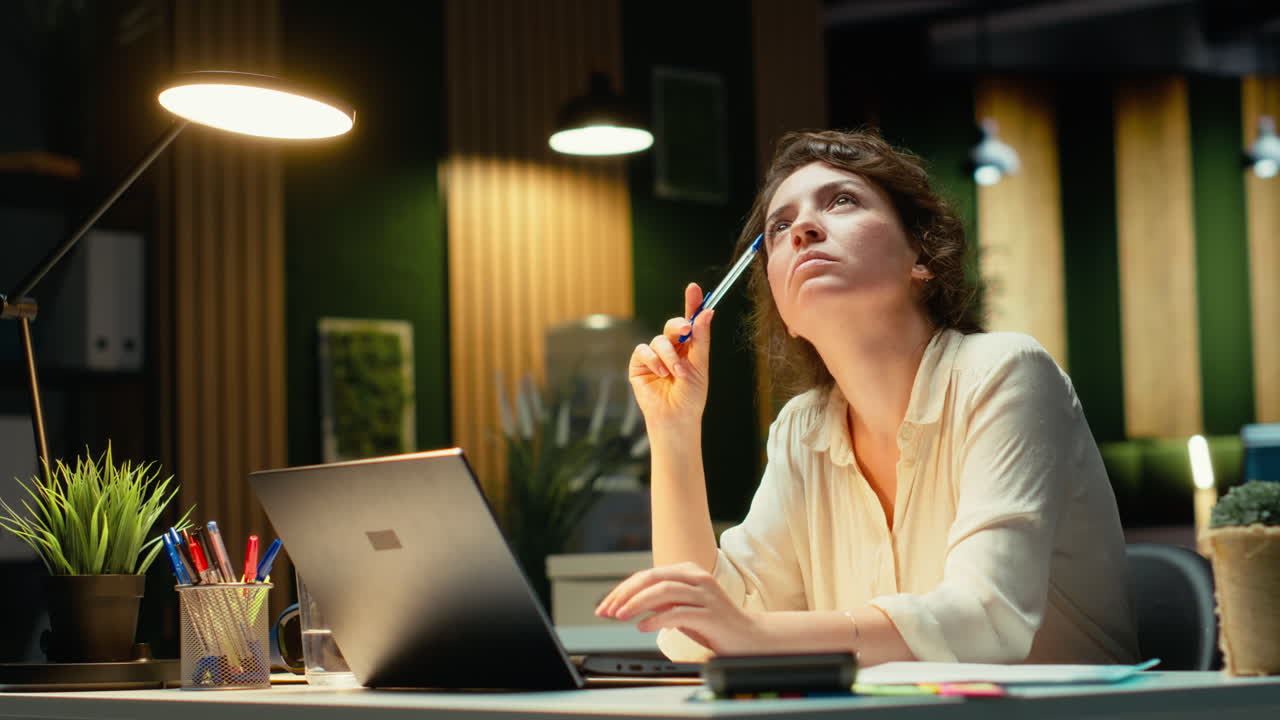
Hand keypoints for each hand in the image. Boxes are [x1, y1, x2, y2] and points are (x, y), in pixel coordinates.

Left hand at [594, 562, 767, 655]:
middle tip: (607, 610)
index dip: (622, 590)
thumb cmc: (712, 623)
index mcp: (687, 571)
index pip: (647, 575)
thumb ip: (658, 602)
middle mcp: (697, 578)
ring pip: (664, 590)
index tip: (604, 605)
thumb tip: (626, 604)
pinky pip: (678, 613)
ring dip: (637, 603)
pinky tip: (643, 627)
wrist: (749, 637)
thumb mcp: (680, 608)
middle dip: (625, 594)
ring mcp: (705, 594)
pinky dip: (657, 619)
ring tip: (621, 616)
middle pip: (653, 578)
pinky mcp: (711, 614)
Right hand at [628, 284, 714, 430]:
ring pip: (659, 339)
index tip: (693, 288)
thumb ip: (701, 338)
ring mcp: (654, 356)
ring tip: (675, 374)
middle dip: (679, 325)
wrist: (676, 417)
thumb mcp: (700, 364)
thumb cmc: (691, 395)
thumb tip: (707, 312)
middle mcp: (671, 349)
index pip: (690, 321)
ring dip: (670, 356)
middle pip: (672, 325)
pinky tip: (660, 374)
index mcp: (689, 347)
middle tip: (685, 330)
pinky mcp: (639, 365)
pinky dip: (654, 360)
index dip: (691, 304)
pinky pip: (644, 351)